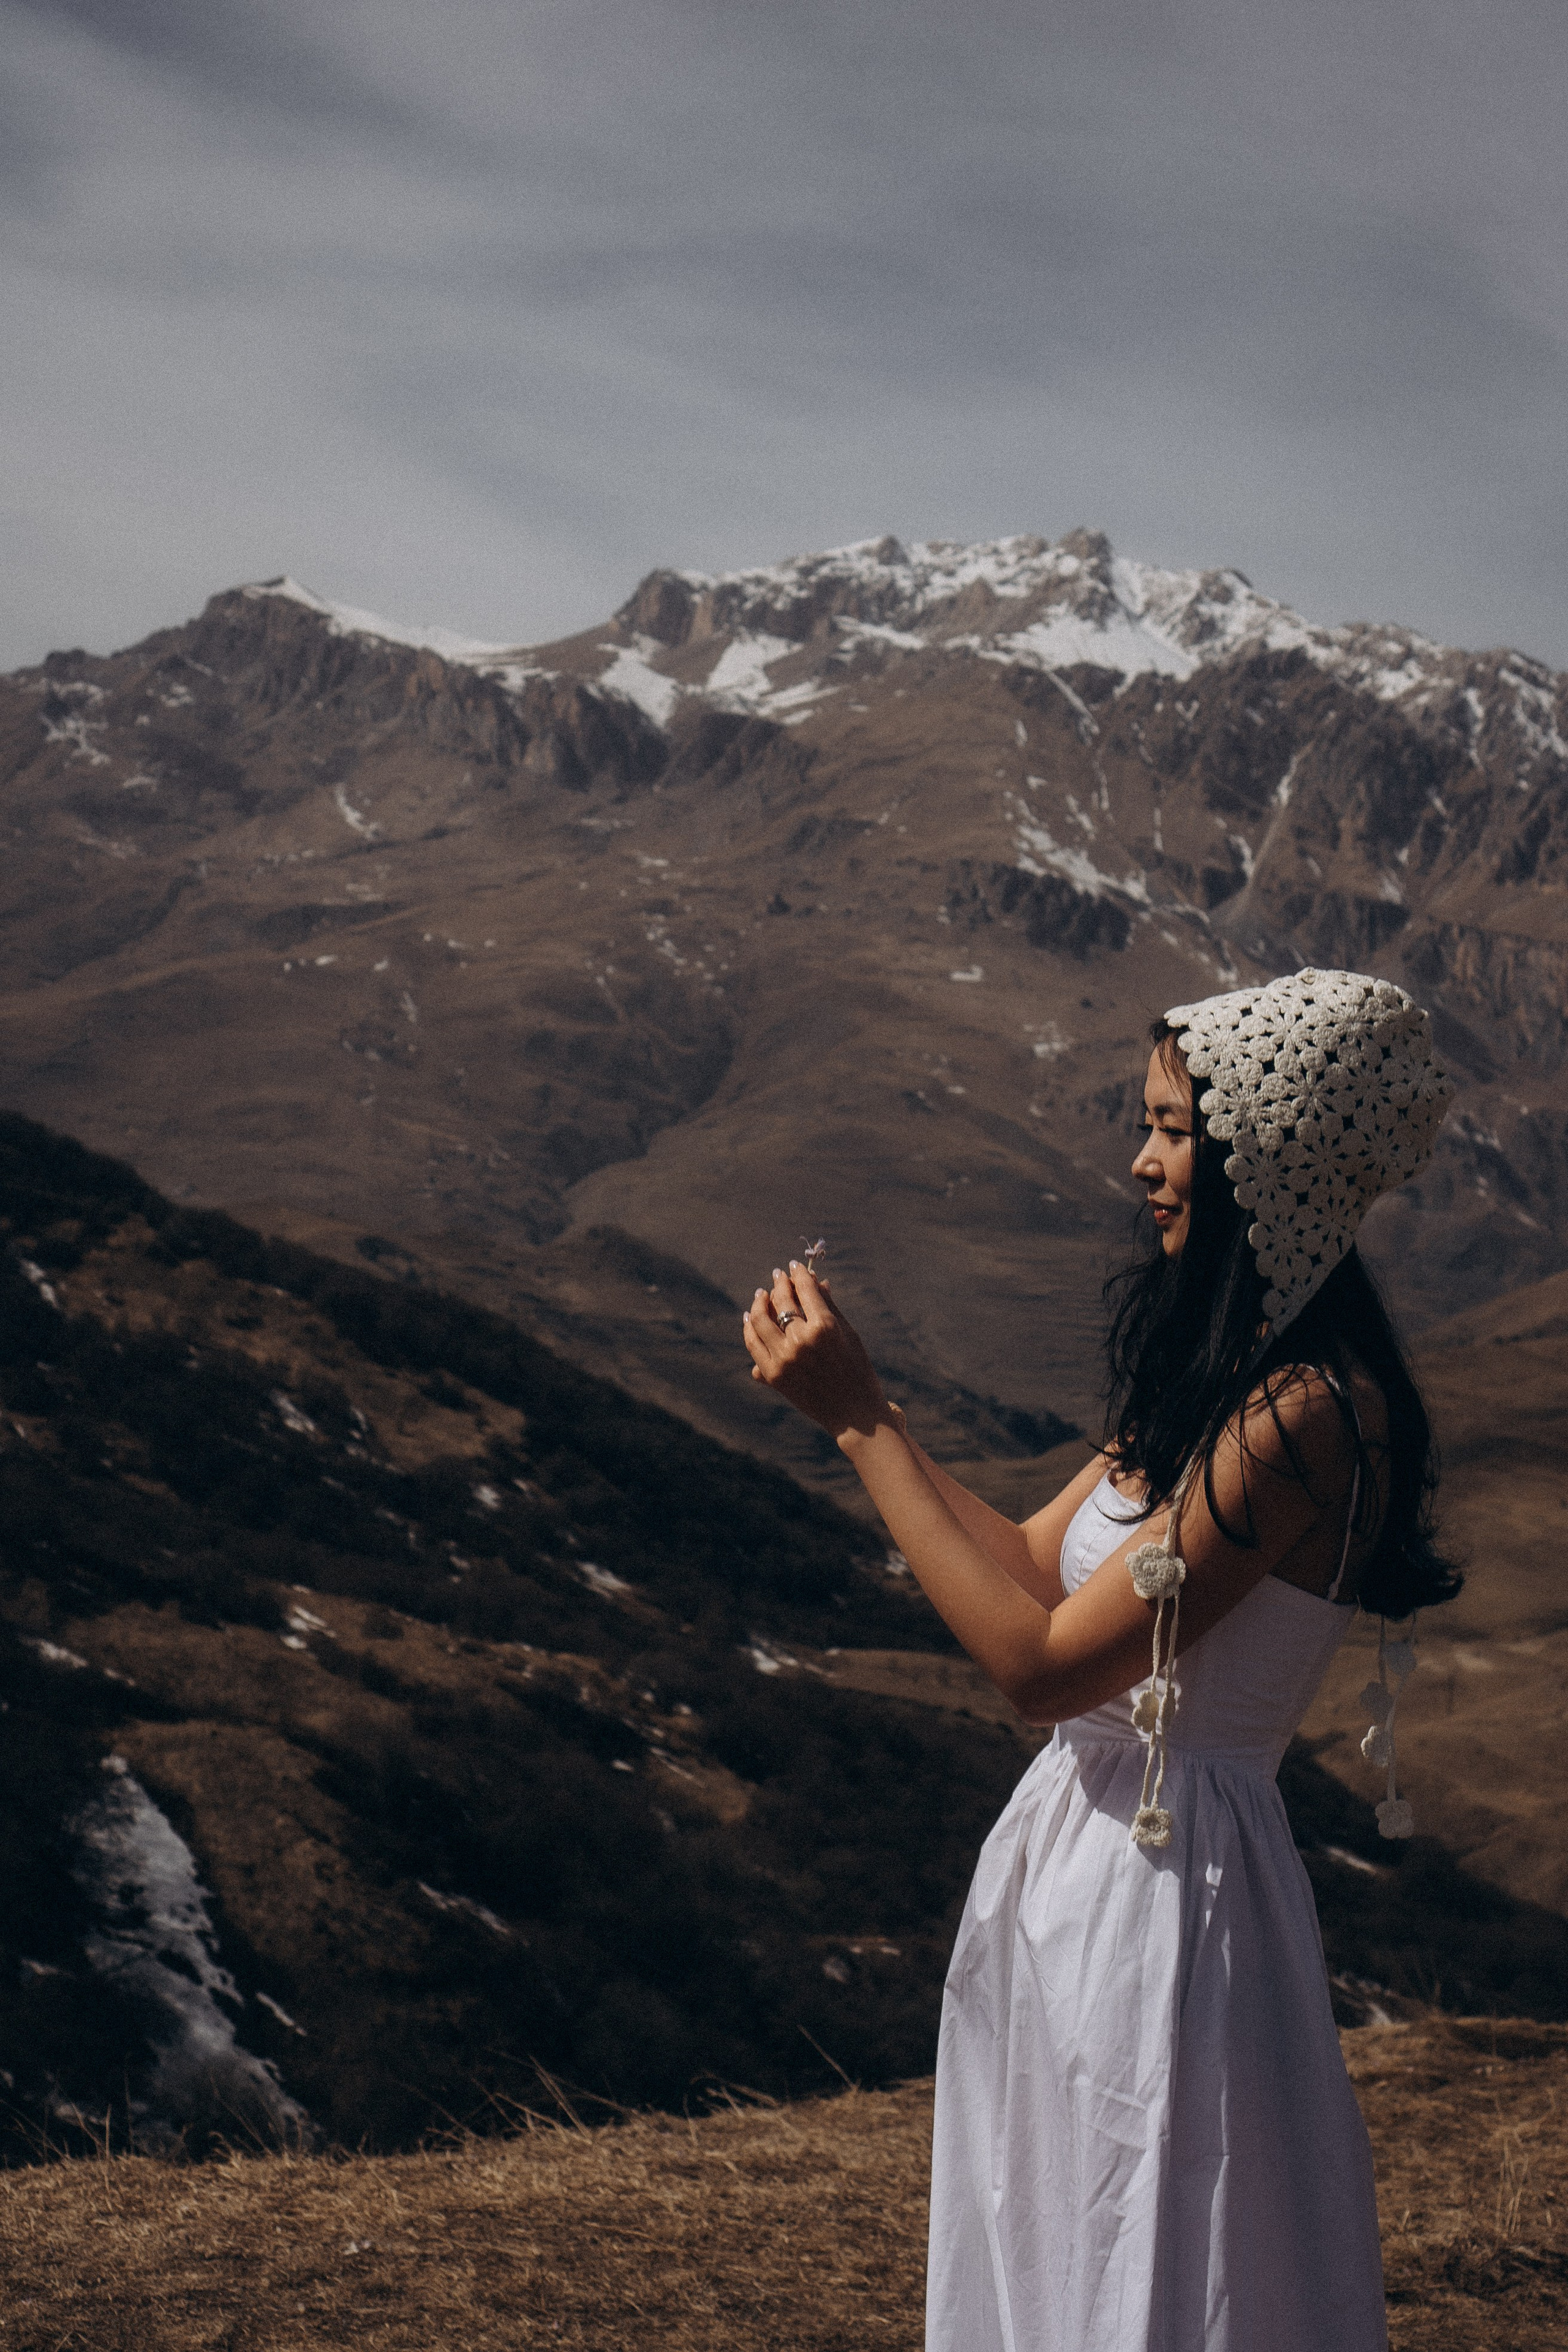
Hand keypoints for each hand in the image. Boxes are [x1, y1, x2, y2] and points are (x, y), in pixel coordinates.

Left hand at [742, 1260, 890, 1442]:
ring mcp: (784, 1358)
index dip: (798, 1274)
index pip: (804, 1289)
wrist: (854, 1414)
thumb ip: (829, 1306)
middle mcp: (801, 1340)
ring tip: (761, 1295)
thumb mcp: (848, 1334)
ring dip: (759, 1302)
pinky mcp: (773, 1375)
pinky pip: (753, 1344)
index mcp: (825, 1327)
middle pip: (780, 1300)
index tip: (793, 1266)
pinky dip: (749, 1328)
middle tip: (777, 1276)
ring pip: (760, 1319)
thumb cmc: (857, 1370)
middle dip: (778, 1283)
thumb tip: (815, 1280)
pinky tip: (750, 1318)